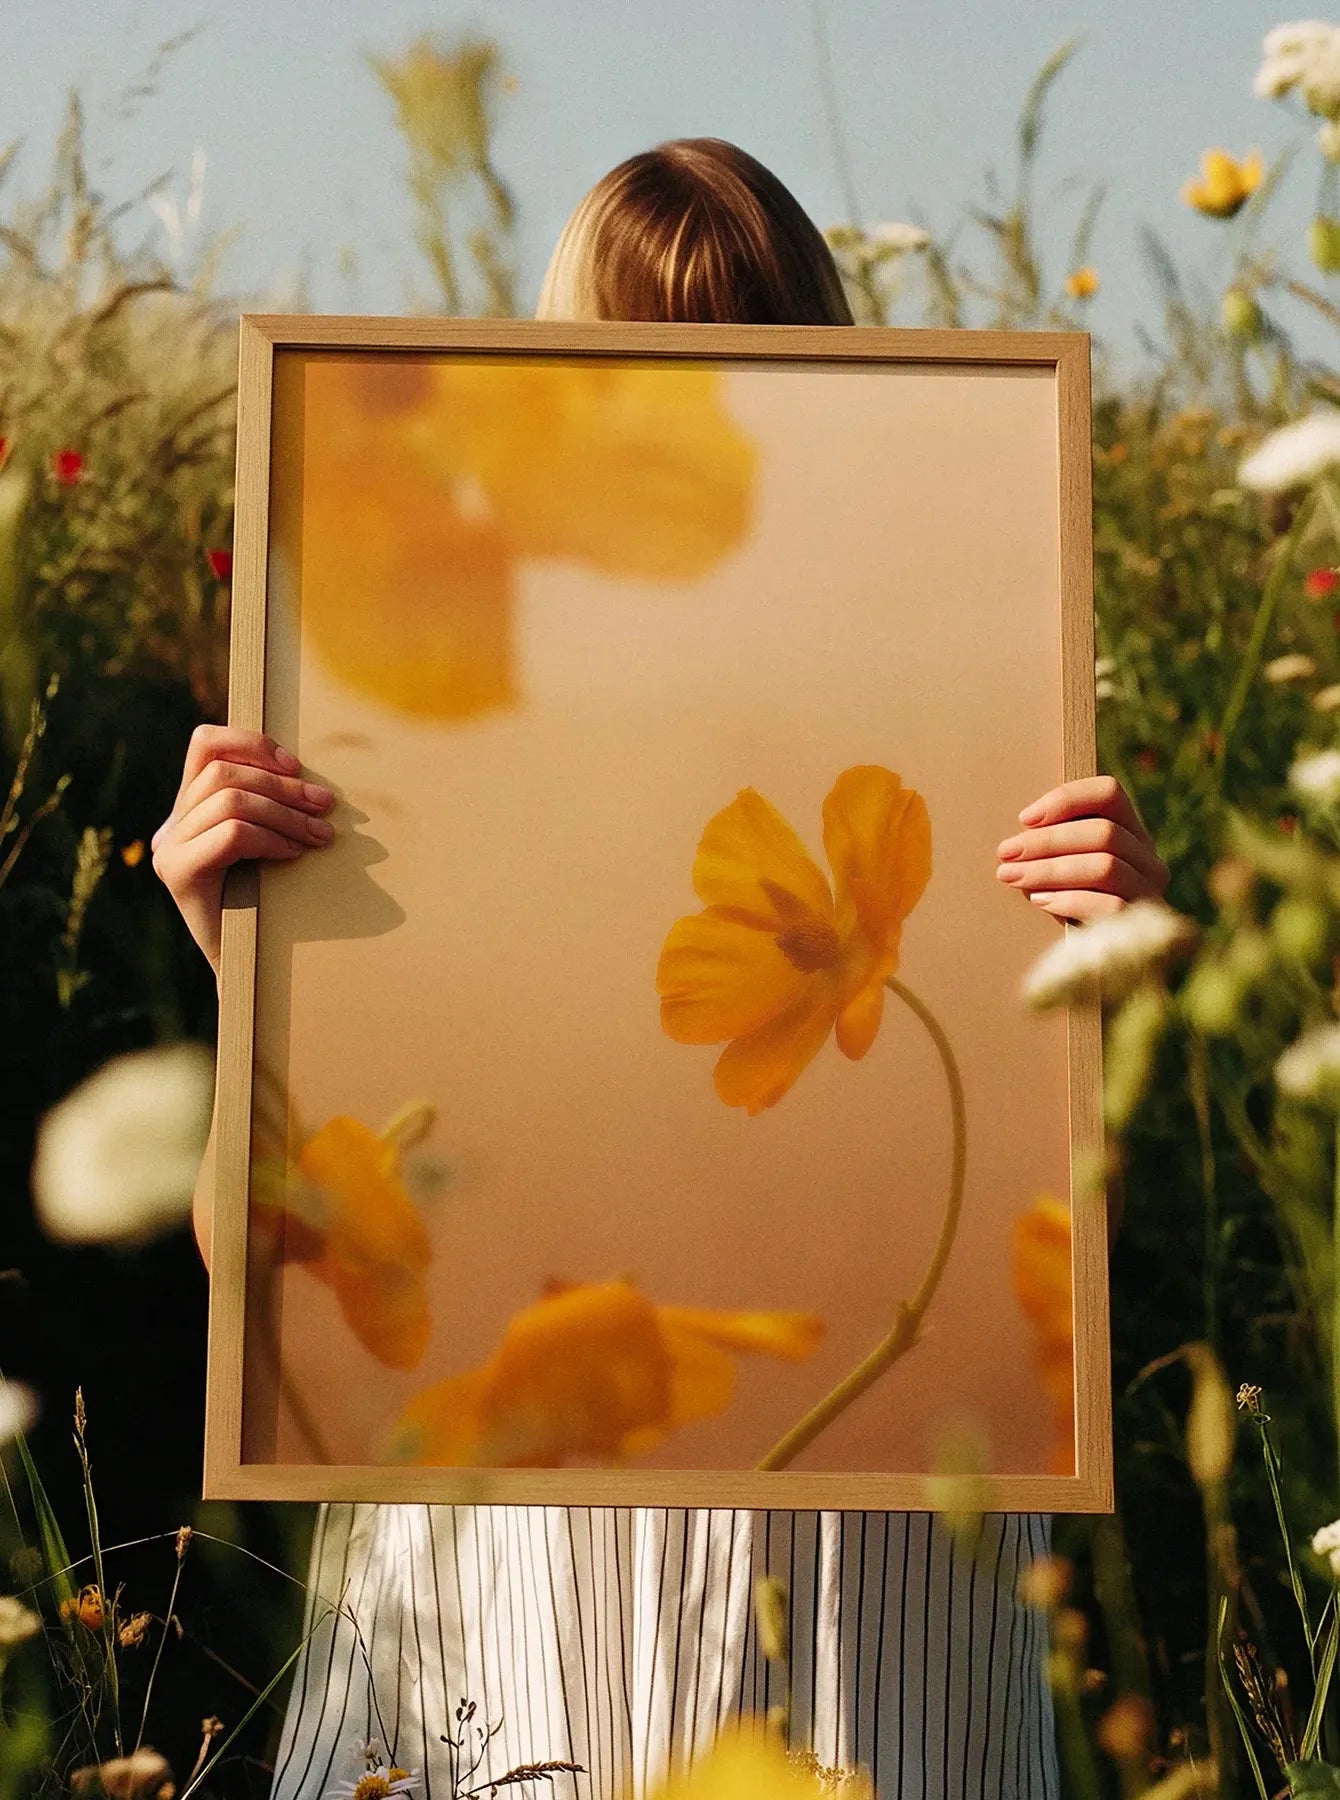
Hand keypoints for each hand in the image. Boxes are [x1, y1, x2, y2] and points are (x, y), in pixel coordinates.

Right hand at [151, 726, 335, 976]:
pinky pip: (231, 834)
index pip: (205, 745)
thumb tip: (308, 774)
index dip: (252, 744)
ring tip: (319, 835)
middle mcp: (170, 826)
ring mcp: (168, 849)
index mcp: (188, 809)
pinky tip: (294, 854)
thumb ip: (270, 807)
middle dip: (283, 786)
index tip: (296, 765)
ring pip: (230, 801)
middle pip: (224, 772)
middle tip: (325, 807)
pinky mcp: (178, 874)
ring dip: (285, 814)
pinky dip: (272, 838)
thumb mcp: (270, 844)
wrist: (248, 971)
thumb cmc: (271, 904)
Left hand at [994, 774, 1167, 923]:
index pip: (1108, 794)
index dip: (1065, 799)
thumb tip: (1015, 839)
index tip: (1024, 818)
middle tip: (1005, 854)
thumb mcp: (1068, 870)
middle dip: (1046, 841)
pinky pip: (1110, 906)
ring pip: (1105, 867)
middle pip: (1103, 833)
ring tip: (1013, 877)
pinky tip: (1040, 902)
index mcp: (1131, 833)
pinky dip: (1069, 900)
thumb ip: (1057, 847)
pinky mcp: (1143, 926)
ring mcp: (1150, 893)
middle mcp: (1149, 859)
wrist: (1101, 965)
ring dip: (1050, 869)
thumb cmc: (1072, 909)